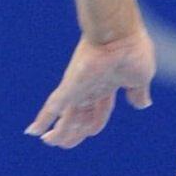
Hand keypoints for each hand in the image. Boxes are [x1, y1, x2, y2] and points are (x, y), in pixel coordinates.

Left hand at [24, 26, 155, 148]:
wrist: (119, 32)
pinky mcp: (70, 85)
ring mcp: (79, 87)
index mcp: (108, 85)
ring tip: (49, 141)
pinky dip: (43, 119)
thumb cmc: (132, 49)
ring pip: (66, 116)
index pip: (99, 111)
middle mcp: (91, 87)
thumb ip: (138, 92)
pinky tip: (32, 131)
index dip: (94, 124)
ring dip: (59, 132)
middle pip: (80, 116)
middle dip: (73, 132)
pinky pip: (53, 106)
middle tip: (62, 143)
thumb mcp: (141, 77)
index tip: (90, 133)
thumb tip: (143, 104)